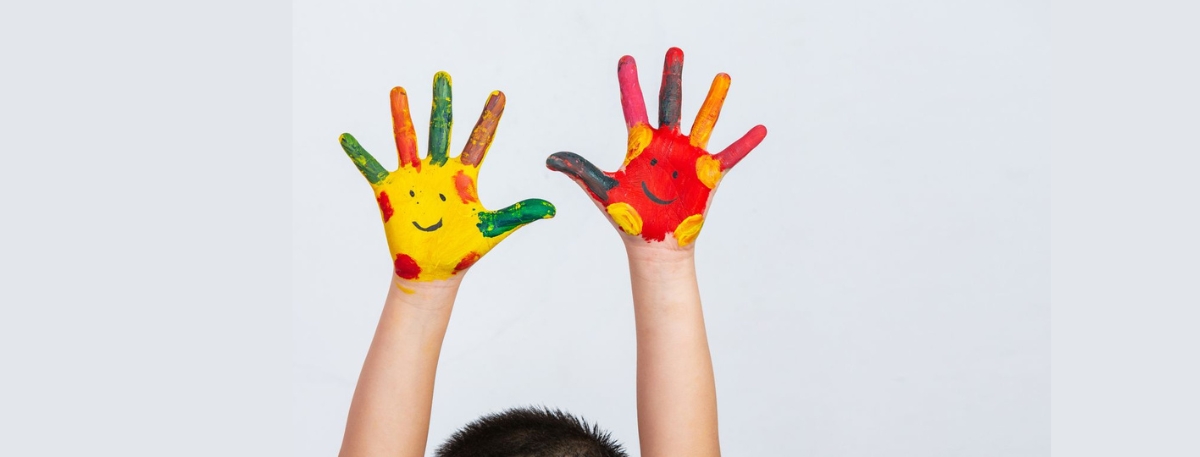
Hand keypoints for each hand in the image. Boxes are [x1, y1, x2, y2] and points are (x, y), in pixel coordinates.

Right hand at [340, 72, 554, 281]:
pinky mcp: (390, 192)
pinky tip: (346, 137)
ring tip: (399, 90)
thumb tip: (552, 209)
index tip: (499, 94)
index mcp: (464, 176)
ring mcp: (413, 179)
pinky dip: (360, 154)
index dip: (489, 118)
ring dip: (402, 115)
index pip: (480, 140)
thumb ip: (520, 213)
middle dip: (443, 102)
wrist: (434, 272)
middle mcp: (438, 170)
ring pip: (407, 139)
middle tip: (443, 75)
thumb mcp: (493, 228)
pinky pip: (372, 168)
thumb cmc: (464, 250)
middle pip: (441, 128)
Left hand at [547, 47, 766, 248]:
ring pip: (704, 120)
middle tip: (674, 51)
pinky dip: (745, 143)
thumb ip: (580, 170)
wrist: (654, 245)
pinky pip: (730, 155)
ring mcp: (689, 157)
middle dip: (672, 77)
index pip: (633, 106)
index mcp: (641, 145)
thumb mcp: (603, 190)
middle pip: (671, 103)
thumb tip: (550, 158)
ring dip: (713, 99)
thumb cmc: (629, 218)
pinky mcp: (708, 175)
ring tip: (722, 76)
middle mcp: (666, 144)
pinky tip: (759, 129)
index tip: (626, 60)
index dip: (629, 83)